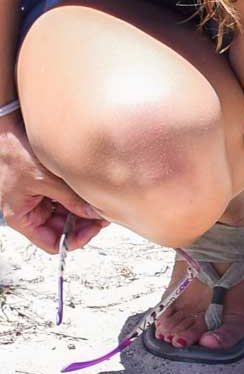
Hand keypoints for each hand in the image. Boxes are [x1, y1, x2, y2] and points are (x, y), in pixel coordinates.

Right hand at [0, 118, 108, 252]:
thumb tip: (95, 214)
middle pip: (63, 230)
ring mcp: (39, 200)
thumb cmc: (14, 153)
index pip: (52, 243)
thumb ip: (72, 199)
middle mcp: (30, 212)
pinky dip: (78, 199)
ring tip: (100, 203)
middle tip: (104, 215)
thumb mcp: (46, 179)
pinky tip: (90, 192)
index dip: (74, 240)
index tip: (93, 229)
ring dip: (84, 211)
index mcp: (23, 217)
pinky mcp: (46, 188)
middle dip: (84, 224)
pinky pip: (65, 200)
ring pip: (67, 215)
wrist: (8, 130)